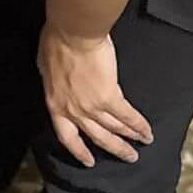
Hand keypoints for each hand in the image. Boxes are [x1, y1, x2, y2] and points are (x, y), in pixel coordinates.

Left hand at [37, 25, 153, 166]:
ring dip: (130, 138)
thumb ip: (54, 81)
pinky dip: (139, 126)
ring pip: (114, 129)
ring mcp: (90, 107)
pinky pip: (127, 117)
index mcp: (55, 103)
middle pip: (96, 136)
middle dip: (113, 148)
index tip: (88, 160)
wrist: (72, 33)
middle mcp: (72, 110)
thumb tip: (59, 83)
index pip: (66, 135)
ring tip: (141, 144)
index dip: (78, 150)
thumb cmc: (56, 42)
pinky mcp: (109, 98)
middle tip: (127, 157)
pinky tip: (147, 132)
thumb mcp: (45, 66)